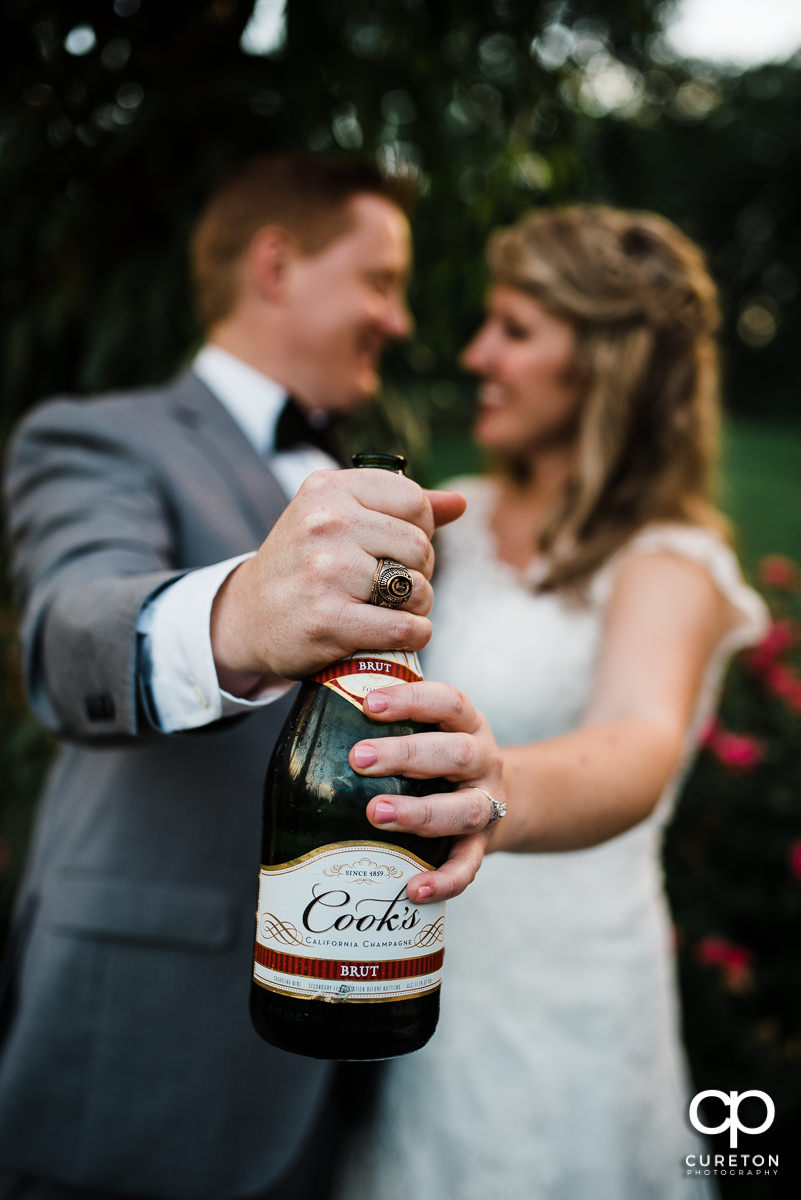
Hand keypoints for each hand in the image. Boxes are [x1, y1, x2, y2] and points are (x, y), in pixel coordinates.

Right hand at [210, 468, 464, 687]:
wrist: (246, 617)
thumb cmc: (303, 564)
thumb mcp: (338, 518)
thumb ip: (398, 507)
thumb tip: (460, 501)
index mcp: (329, 488)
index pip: (414, 501)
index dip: (420, 530)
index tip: (398, 549)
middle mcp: (325, 523)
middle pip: (419, 546)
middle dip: (420, 571)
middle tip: (397, 585)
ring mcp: (325, 571)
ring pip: (416, 588)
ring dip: (418, 605)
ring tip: (396, 608)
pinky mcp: (328, 620)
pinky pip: (404, 627)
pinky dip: (415, 635)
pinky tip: (403, 633)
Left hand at [347, 681, 504, 903]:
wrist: (498, 799)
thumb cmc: (442, 760)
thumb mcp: (431, 731)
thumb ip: (392, 725)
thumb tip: (320, 718)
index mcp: (468, 725)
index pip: (448, 702)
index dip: (411, 700)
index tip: (369, 704)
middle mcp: (483, 761)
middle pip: (456, 753)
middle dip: (407, 755)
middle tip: (359, 758)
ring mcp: (487, 805)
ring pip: (465, 809)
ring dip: (420, 813)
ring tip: (377, 814)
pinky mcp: (482, 845)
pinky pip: (468, 865)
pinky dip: (444, 879)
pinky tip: (414, 888)